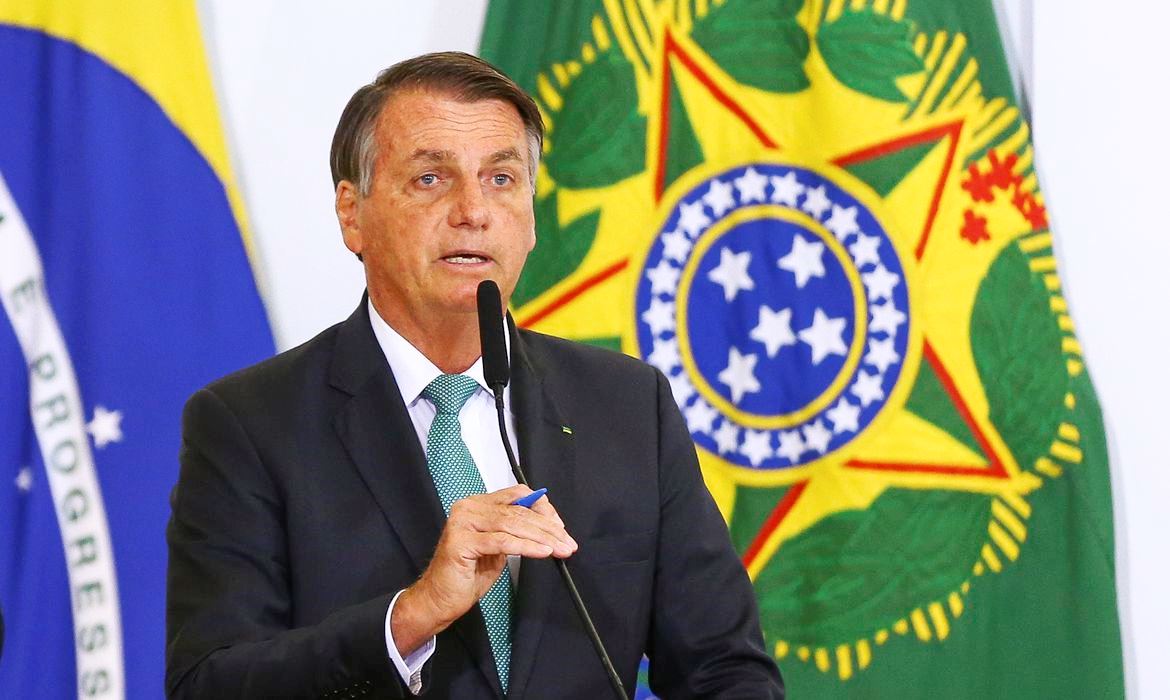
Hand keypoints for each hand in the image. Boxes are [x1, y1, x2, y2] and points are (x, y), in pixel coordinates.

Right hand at [390, 485, 576, 654]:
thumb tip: (549, 524)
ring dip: (542, 538)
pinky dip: (527, 546)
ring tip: (561, 548)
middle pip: (517, 511)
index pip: (516, 495)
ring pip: (512, 524)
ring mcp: (463, 523)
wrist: (438, 599)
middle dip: (548, 527)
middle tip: (567, 542)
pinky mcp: (461, 542)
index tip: (560, 526)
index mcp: (476, 505)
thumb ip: (515, 531)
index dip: (542, 507)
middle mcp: (468, 508)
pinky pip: (503, 542)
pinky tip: (543, 552)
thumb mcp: (498, 547)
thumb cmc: (468, 574)